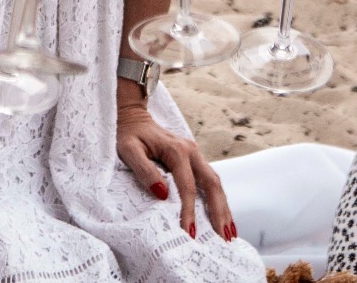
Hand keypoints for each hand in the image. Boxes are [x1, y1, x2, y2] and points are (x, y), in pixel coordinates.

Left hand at [115, 102, 234, 242]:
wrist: (132, 117)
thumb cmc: (128, 135)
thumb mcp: (128, 150)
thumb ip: (144, 171)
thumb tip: (163, 194)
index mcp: (177, 150)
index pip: (188, 187)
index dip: (190, 211)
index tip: (190, 233)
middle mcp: (192, 151)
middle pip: (212, 185)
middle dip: (219, 213)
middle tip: (223, 239)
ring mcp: (195, 155)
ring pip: (216, 183)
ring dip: (224, 208)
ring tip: (229, 234)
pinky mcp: (194, 160)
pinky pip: (210, 181)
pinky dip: (218, 200)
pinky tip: (222, 216)